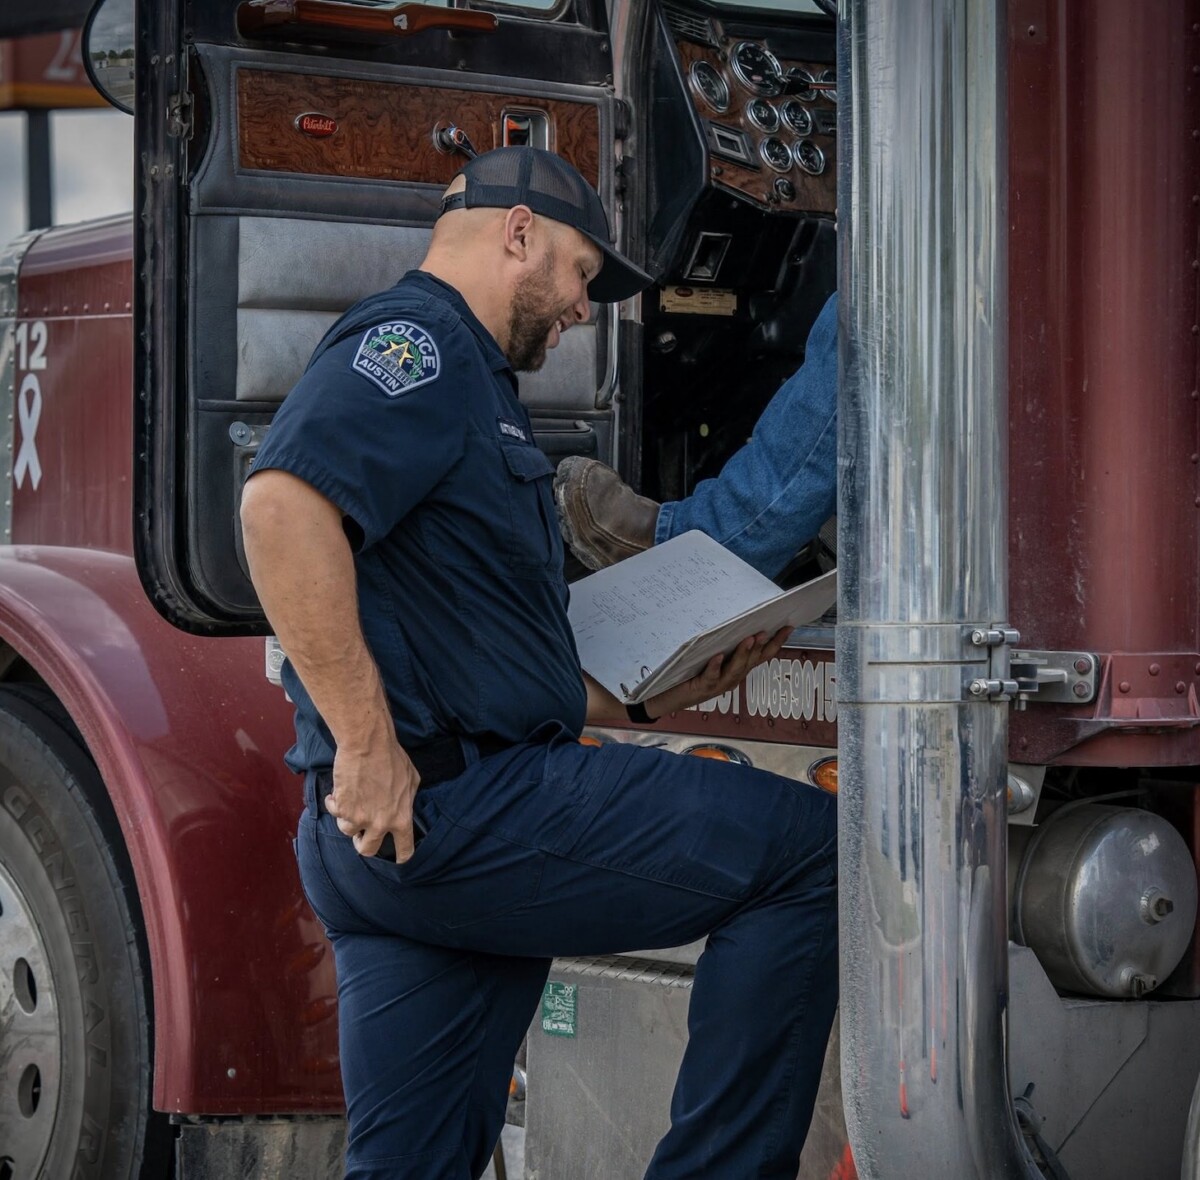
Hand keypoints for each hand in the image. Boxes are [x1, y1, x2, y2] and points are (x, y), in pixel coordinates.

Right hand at [323, 739, 420, 862]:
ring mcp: (360, 819)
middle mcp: (381, 824)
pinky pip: (334, 812)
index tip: (397, 860)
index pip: (405, 849)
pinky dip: (334, 802)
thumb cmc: (391, 757)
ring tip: (350, 798)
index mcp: (401, 818)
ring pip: (347, 831)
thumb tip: (405, 805)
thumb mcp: (411, 779)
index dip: (400, 857)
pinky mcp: (342, 809)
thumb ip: (408, 798)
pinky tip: (339, 790)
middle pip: (368, 850)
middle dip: (362, 843)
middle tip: (360, 832)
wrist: (368, 744)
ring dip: (346, 817)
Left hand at [645, 627, 790, 718]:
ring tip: (750, 638)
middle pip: (752, 662)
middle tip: (773, 629)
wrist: (666, 698)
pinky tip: (718, 656)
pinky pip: (711, 676)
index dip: (775, 643)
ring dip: (743, 654)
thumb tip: (735, 624)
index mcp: (736, 671)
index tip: (788, 627)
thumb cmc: (688, 676)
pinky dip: (715, 666)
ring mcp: (718, 685)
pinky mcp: (701, 688)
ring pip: (735, 669)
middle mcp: (731, 679)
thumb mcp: (710, 659)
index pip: (761, 656)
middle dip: (763, 646)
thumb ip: (725, 647)